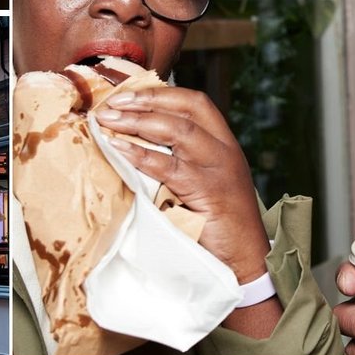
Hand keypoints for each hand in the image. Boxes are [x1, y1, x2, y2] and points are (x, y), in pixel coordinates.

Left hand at [95, 87, 269, 282]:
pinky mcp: (207, 191)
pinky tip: (118, 148)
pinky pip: (169, 166)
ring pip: (178, 131)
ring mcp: (218, 169)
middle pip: (185, 109)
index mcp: (224, 144)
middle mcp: (224, 150)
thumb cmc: (220, 225)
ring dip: (138, 122)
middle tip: (111, 104)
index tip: (128, 93)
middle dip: (145, 101)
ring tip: (108, 121)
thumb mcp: (205, 183)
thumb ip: (182, 161)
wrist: (246, 261)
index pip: (195, 103)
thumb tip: (136, 142)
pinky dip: (140, 154)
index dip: (161, 93)